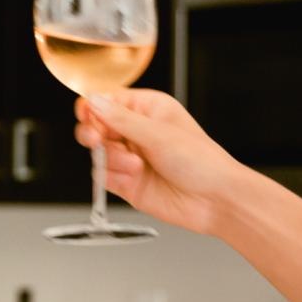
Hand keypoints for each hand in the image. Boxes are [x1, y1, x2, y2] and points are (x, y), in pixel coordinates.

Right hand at [75, 89, 248, 235]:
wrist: (215, 200)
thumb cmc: (202, 161)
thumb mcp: (159, 133)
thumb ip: (121, 119)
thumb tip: (94, 101)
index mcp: (147, 109)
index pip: (108, 101)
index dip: (92, 107)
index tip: (87, 115)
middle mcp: (136, 132)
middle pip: (96, 126)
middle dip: (94, 134)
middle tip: (97, 140)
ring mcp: (130, 158)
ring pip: (98, 153)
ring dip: (112, 159)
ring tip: (136, 166)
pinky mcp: (127, 182)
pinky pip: (103, 175)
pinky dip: (113, 177)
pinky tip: (133, 178)